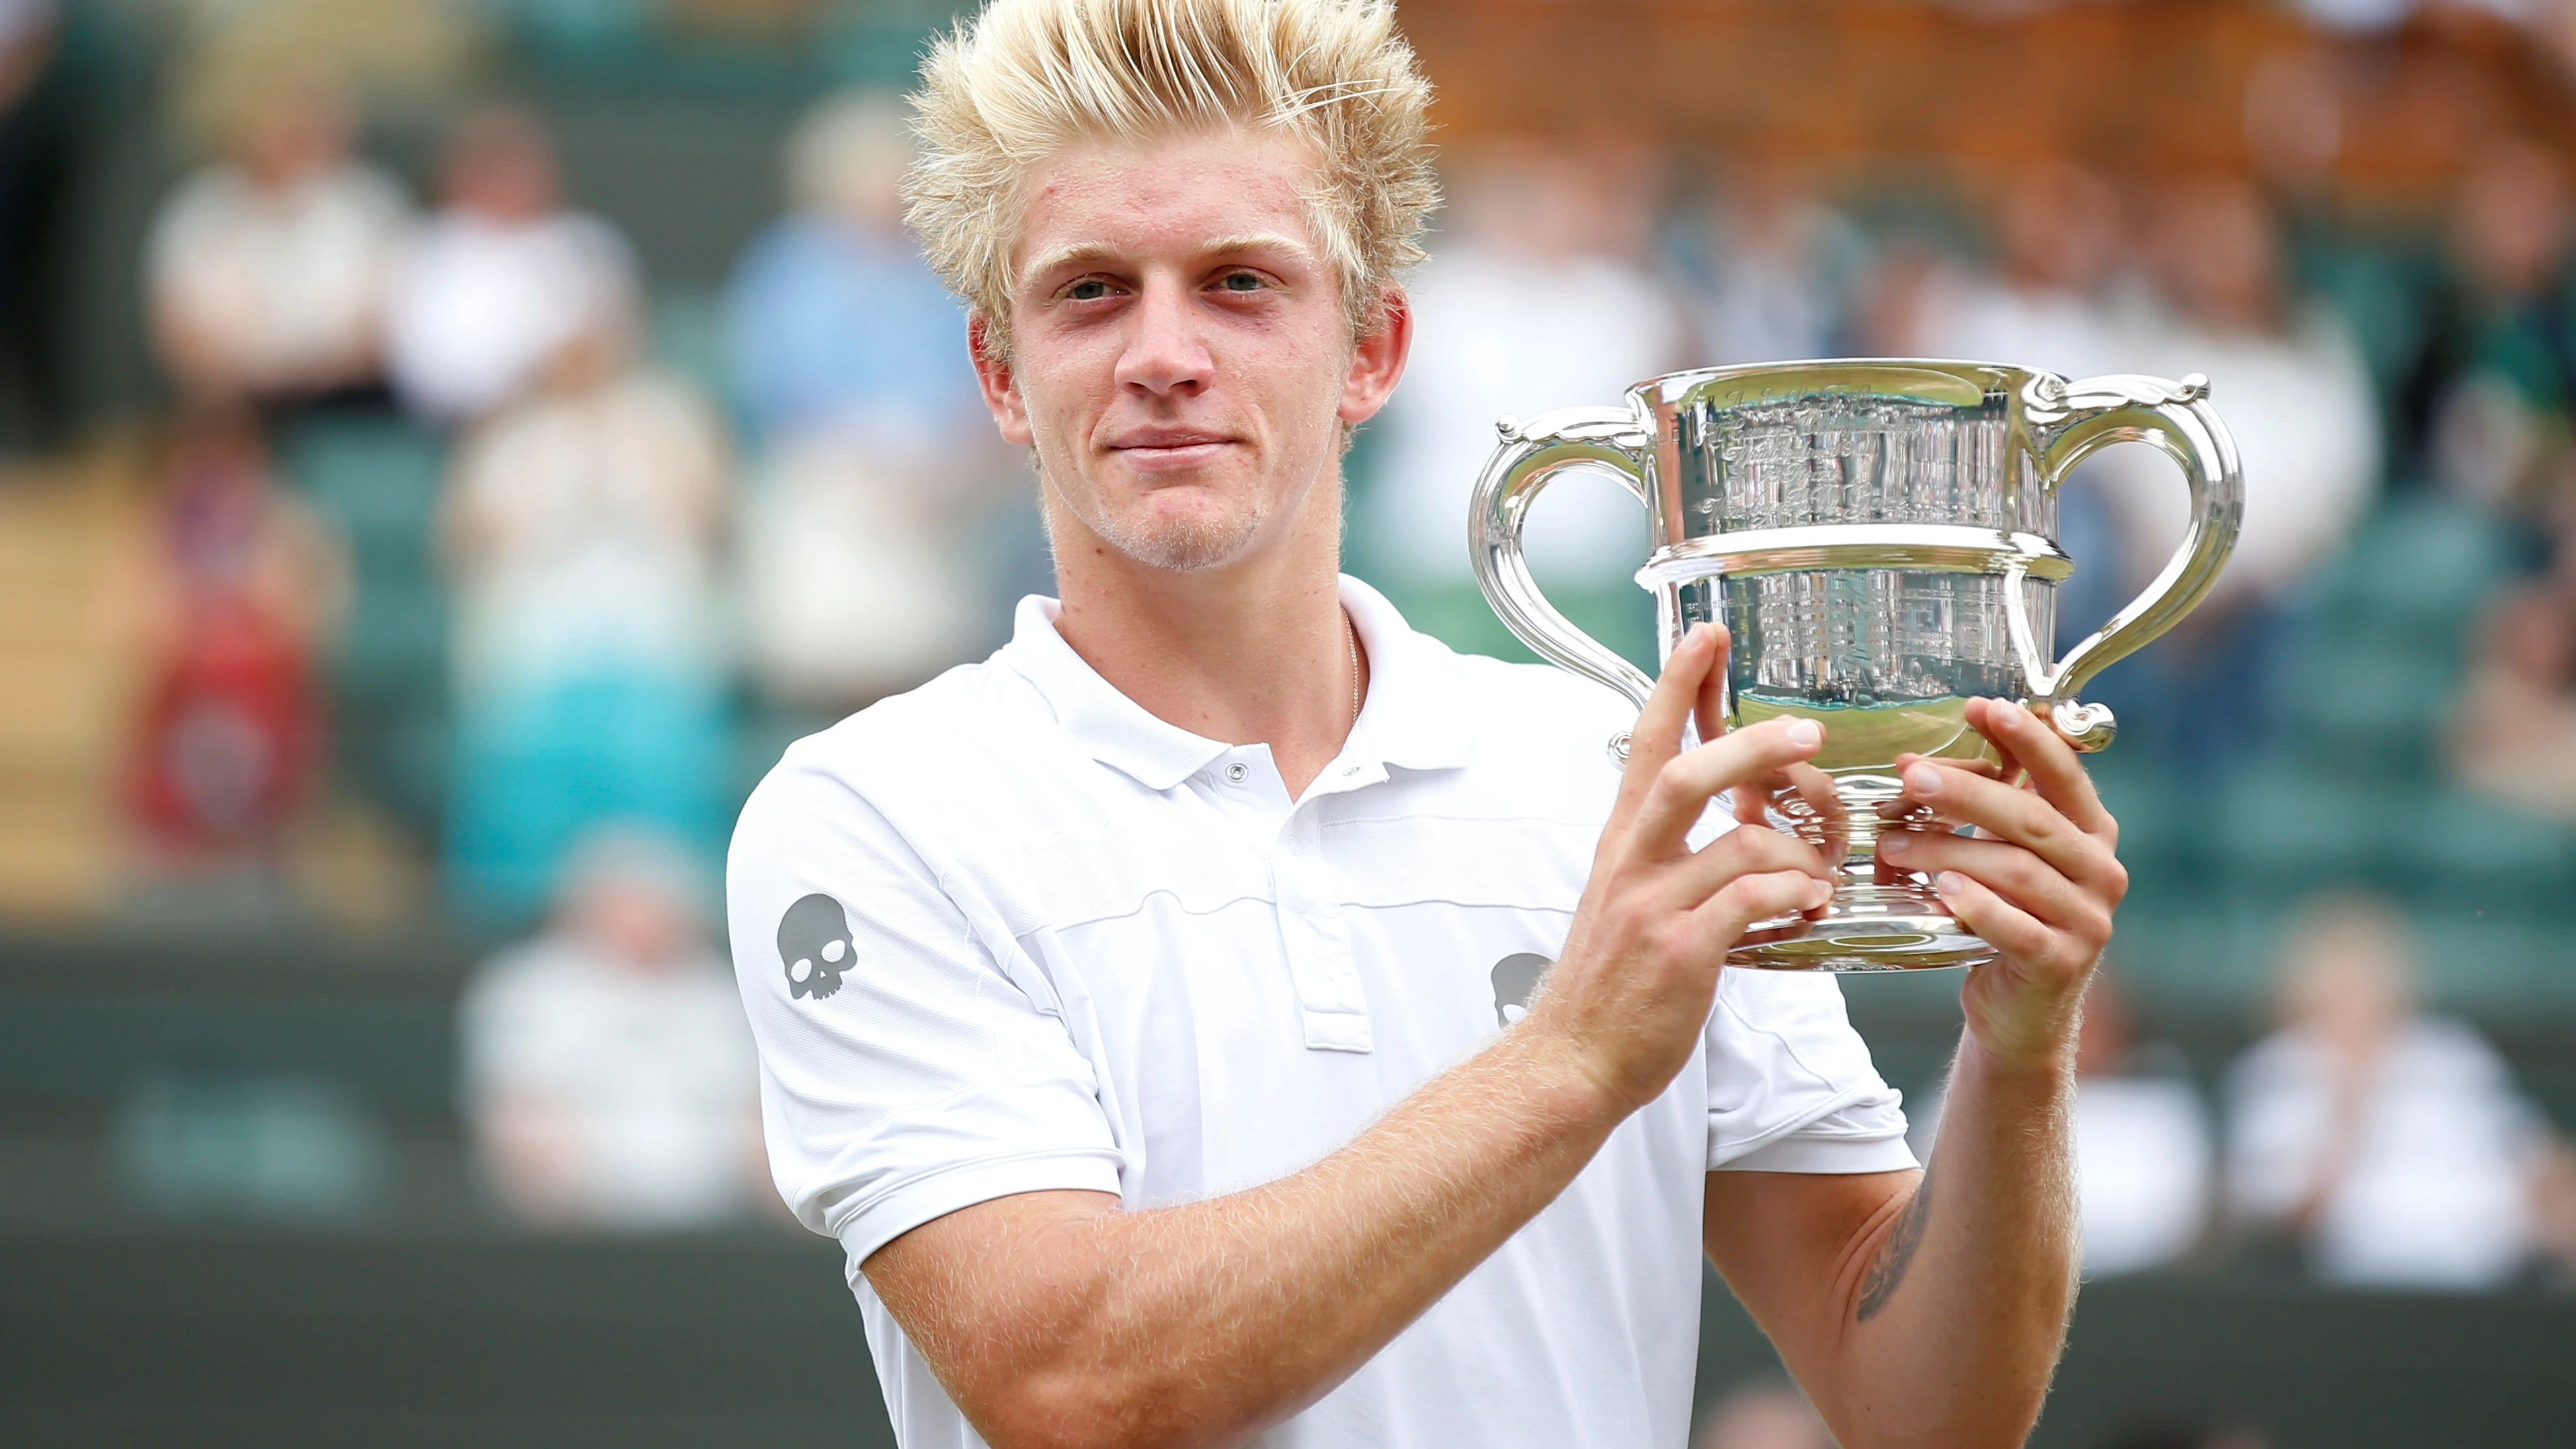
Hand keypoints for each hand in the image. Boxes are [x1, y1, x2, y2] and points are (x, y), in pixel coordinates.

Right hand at [1526, 625, 1836, 1111]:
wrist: (1570, 1061)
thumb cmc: (1607, 990)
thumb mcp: (1624, 904)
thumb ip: (1670, 861)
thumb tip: (1736, 832)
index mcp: (1621, 845)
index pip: (1646, 746)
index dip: (1677, 686)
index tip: (1706, 636)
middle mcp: (1632, 865)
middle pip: (1686, 776)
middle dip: (1751, 745)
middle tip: (1807, 733)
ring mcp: (1653, 907)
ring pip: (1737, 843)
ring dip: (1798, 853)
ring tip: (1821, 876)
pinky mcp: (1682, 951)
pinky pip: (1753, 901)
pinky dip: (1794, 897)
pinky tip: (1811, 907)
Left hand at [1877, 697, 2126, 1070]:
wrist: (2020, 1010)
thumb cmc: (2007, 916)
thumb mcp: (2005, 855)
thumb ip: (1987, 810)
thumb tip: (1916, 763)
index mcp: (2091, 833)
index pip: (2066, 774)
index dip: (2028, 738)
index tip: (1984, 707)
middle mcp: (2101, 871)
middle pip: (2032, 819)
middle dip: (1969, 790)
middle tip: (1911, 774)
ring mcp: (2087, 921)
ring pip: (2016, 871)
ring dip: (1949, 849)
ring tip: (1893, 841)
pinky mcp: (2061, 963)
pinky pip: (2018, 928)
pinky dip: (1977, 906)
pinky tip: (1941, 890)